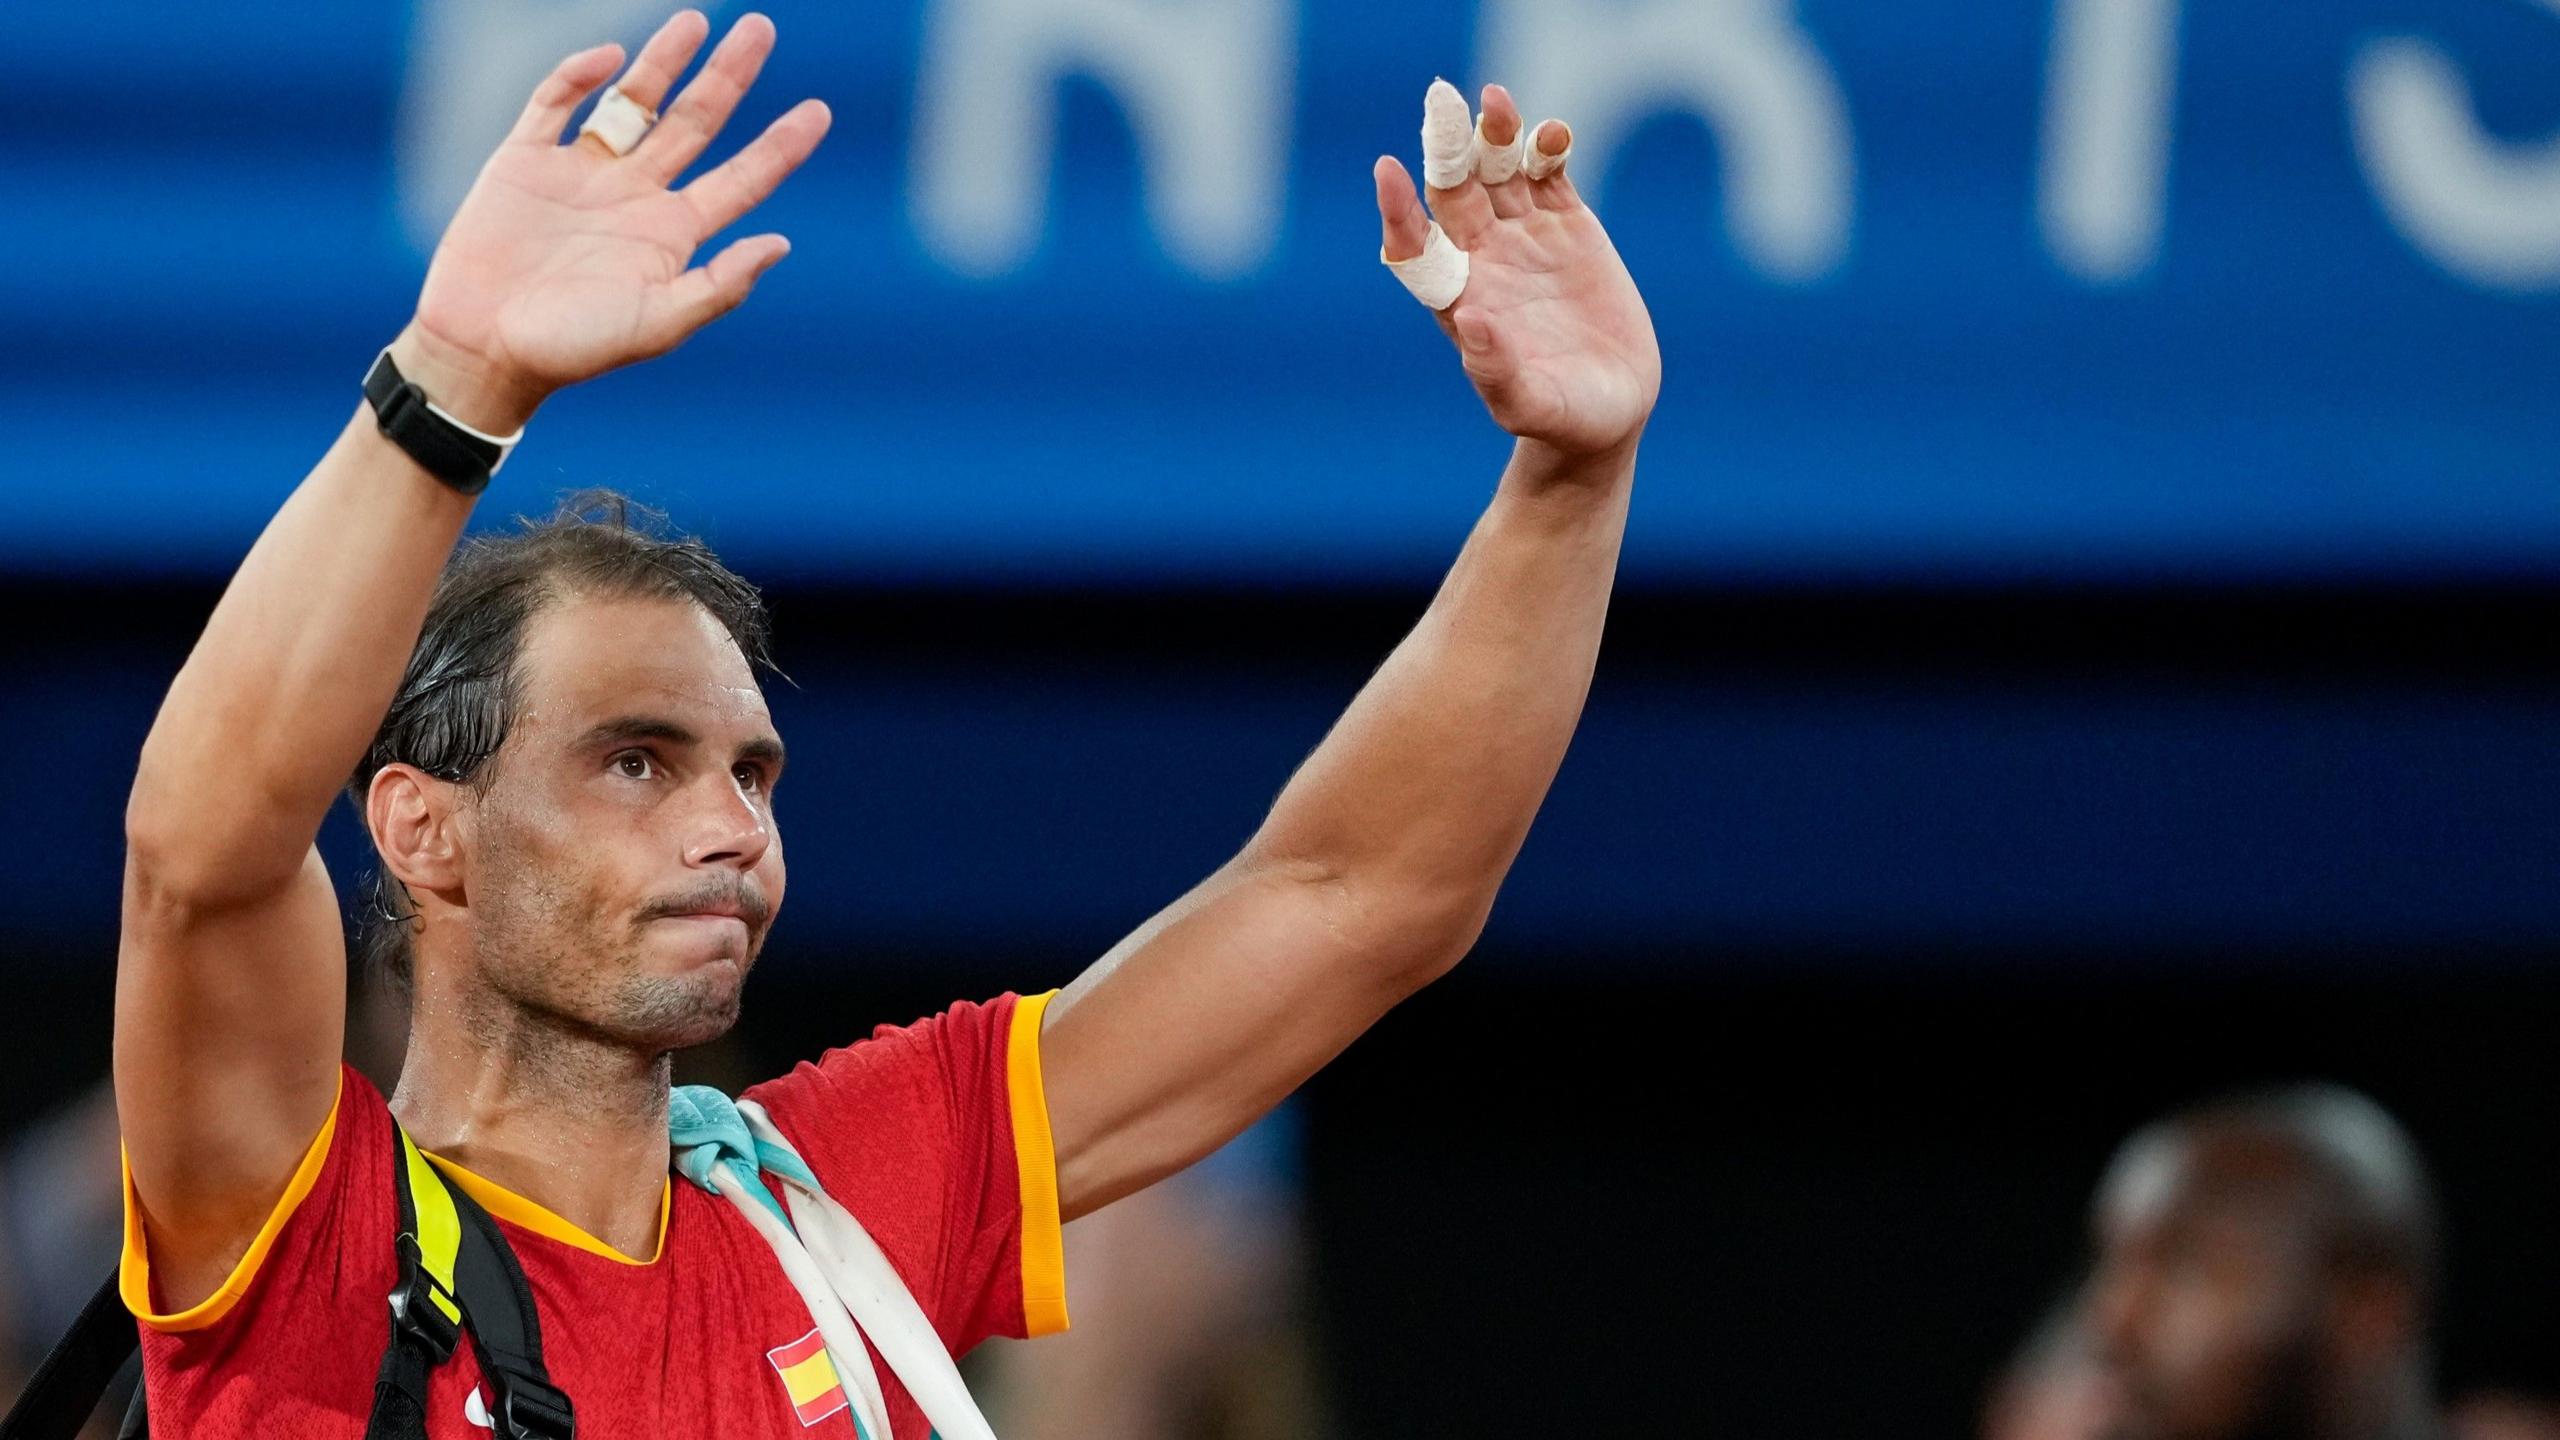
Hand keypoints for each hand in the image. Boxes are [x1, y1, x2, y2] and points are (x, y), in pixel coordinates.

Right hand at [398, 11, 831, 431]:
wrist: (483, 349)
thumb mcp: (657, 324)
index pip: (741, 179)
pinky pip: (555, 104)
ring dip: (664, 62)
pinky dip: (578, 76)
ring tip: (697, 21)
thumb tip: (781, 244)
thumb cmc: (573, 349)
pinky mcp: (525, 161)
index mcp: (672, 234)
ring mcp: (582, 173)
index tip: (820, 111)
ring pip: (633, 102)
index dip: (780, 146)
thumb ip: (719, 285)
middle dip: (728, 77)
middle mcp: (635, 195)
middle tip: (761, 29)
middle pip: (696, 123)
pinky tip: (609, 57)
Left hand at [1376, 84, 1660, 463]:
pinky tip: (1550, 133)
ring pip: (1497, 171)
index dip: (1400, 209)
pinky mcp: (1567, 224)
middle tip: (1441, 103)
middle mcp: (1483, 258)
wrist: (1609, 408)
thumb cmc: (1560, 418)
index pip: (1416, 245)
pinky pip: (1548, 173)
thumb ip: (1495, 371)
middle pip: (1453, 192)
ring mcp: (1524, 236)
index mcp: (1459, 298)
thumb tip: (1468, 320)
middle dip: (1445, 149)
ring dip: (1493, 135)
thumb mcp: (1529, 405)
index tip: (1387, 172)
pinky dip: (1547, 148)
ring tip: (1495, 101)